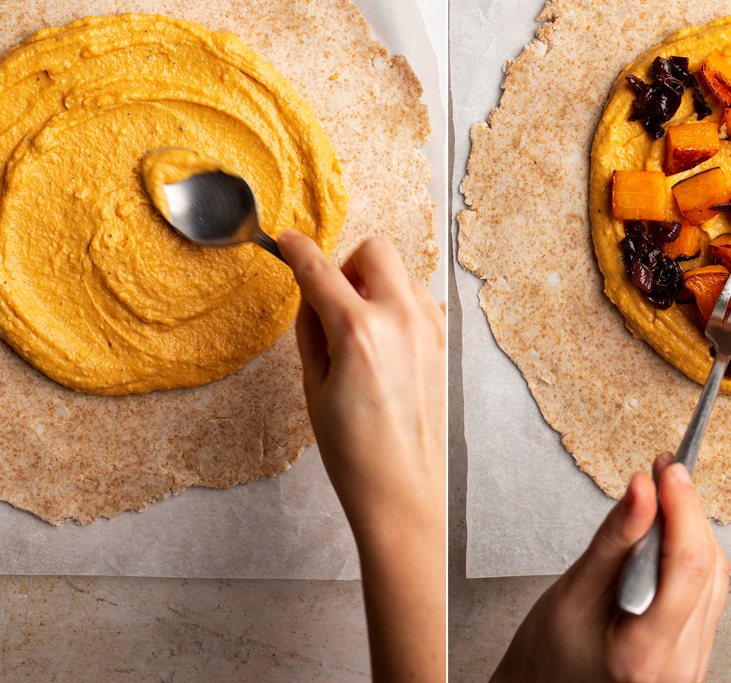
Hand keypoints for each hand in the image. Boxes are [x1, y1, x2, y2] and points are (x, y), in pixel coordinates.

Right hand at [279, 231, 445, 682]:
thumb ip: (312, 329)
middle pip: (375, 250)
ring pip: (400, 273)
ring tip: (357, 334)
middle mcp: (401, 320)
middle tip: (332, 301)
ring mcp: (429, 329)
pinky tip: (382, 346)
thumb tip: (311, 292)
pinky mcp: (443, 343)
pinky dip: (396, 307)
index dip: (298, 251)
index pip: (321, 271)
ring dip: (374, 286)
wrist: (403, 490)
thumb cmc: (354, 451)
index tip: (287, 240)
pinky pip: (417, 300)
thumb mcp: (314, 387)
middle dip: (349, 265)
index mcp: (360, 332)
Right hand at [491, 455, 728, 682]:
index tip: (667, 470)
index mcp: (645, 652)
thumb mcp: (574, 590)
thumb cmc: (550, 655)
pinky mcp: (694, 656)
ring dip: (692, 531)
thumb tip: (643, 489)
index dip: (683, 507)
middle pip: (708, 569)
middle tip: (663, 472)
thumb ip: (615, 539)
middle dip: (688, 511)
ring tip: (661, 499)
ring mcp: (692, 665)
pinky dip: (690, 560)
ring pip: (715, 580)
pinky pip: (708, 597)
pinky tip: (666, 539)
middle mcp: (680, 665)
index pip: (689, 565)